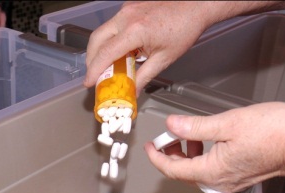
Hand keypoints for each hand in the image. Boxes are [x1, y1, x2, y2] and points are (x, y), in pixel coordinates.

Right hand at [84, 1, 208, 94]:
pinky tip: (119, 52)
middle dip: (91, 60)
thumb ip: (144, 77)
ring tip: (106, 67)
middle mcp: (126, 16)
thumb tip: (133, 91)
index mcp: (135, 30)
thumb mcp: (164, 59)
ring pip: (102, 31)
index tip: (88, 83)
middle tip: (94, 76)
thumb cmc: (184, 28)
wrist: (196, 5)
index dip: (94, 71)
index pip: (105, 54)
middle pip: (96, 40)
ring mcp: (126, 9)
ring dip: (100, 50)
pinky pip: (113, 25)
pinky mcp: (130, 6)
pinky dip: (110, 40)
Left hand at [144, 102, 284, 192]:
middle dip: (171, 155)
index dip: (157, 158)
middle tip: (167, 137)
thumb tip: (172, 126)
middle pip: (184, 173)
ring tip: (188, 135)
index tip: (149, 147)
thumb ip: (195, 127)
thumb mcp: (227, 123)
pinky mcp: (239, 178)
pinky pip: (212, 171)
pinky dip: (203, 157)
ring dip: (188, 155)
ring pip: (198, 172)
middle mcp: (218, 182)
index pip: (173, 170)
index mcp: (211, 172)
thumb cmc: (272, 132)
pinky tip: (207, 141)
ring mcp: (230, 182)